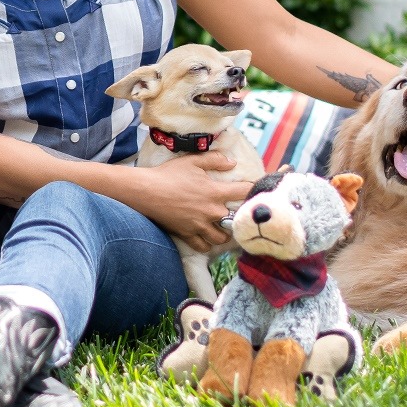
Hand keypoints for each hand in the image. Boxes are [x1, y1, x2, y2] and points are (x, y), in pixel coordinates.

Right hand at [134, 153, 255, 253]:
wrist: (146, 191)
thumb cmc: (169, 174)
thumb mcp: (193, 161)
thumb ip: (215, 160)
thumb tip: (232, 162)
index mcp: (215, 192)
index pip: (244, 191)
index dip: (255, 189)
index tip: (260, 190)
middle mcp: (211, 212)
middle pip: (236, 220)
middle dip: (238, 217)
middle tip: (238, 214)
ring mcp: (200, 225)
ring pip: (222, 238)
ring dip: (224, 233)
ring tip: (223, 228)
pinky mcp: (187, 235)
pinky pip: (203, 246)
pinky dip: (207, 244)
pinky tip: (206, 238)